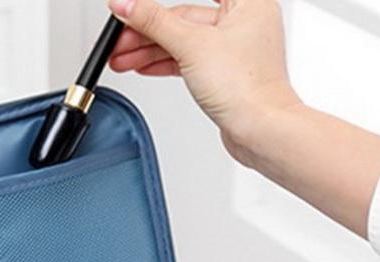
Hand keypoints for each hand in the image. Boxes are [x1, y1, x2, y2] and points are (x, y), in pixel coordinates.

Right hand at [108, 0, 300, 162]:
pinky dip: (166, 63)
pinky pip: (190, 60)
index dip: (160, 0)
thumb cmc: (248, 88)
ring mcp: (234, 50)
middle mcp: (244, 21)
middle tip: (120, 39)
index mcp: (248, 0)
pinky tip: (144, 66)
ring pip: (185, 41)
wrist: (260, 131)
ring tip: (123, 58)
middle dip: (148, 30)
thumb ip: (154, 22)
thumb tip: (126, 4)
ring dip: (151, 50)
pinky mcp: (225, 74)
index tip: (133, 5)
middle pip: (185, 16)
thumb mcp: (191, 45)